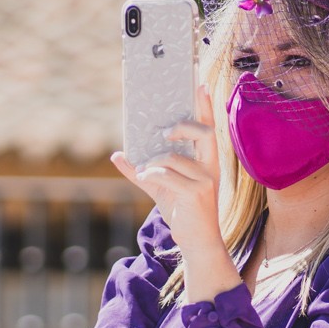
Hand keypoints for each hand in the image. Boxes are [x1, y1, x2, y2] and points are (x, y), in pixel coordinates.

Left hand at [111, 85, 224, 254]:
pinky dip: (151, 175)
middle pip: (204, 133)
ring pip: (174, 157)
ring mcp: (206, 180)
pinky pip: (167, 175)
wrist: (197, 243)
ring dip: (154, 162)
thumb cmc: (182, 212)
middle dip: (183, 127)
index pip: (210, 128)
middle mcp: (211, 167)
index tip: (199, 85)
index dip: (206, 107)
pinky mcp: (196, 194)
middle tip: (164, 133)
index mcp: (206, 161)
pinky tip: (145, 179)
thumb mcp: (159, 188)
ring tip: (144, 171)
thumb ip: (140, 171)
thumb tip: (117, 155)